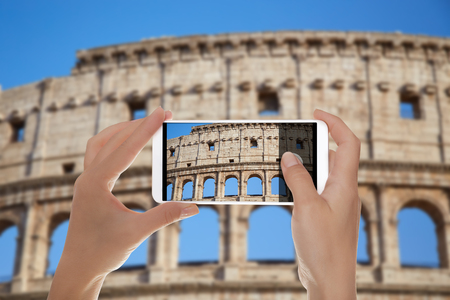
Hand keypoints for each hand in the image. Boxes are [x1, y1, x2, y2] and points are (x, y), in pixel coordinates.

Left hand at [48, 107, 198, 299]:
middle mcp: (88, 178)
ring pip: (101, 143)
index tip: (162, 113)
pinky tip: (127, 145)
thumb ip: (164, 216)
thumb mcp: (136, 233)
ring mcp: (86, 181)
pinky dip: (115, 142)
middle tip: (163, 114)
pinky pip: (99, 154)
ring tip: (145, 123)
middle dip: (138, 124)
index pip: (125, 149)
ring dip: (123, 130)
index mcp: (96, 184)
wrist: (79, 267)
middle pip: (113, 139)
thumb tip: (193, 206)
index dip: (146, 130)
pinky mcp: (89, 186)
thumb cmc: (102, 251)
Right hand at [281, 109, 360, 299]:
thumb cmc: (324, 246)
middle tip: (291, 137)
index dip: (335, 124)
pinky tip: (284, 186)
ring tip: (282, 160)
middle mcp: (342, 190)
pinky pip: (313, 190)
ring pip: (320, 173)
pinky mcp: (324, 214)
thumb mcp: (306, 207)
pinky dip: (299, 182)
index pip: (348, 143)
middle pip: (332, 155)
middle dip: (313, 143)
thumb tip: (289, 156)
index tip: (316, 113)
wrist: (329, 278)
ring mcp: (333, 202)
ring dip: (304, 164)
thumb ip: (298, 179)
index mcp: (345, 184)